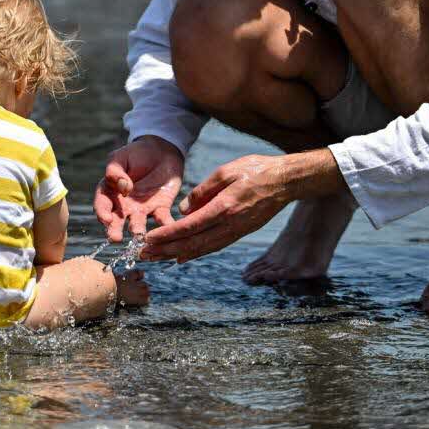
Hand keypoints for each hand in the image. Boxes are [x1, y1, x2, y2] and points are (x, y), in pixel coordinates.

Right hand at [93, 136, 184, 241]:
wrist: (161, 151)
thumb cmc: (136, 153)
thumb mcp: (121, 157)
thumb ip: (115, 171)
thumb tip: (122, 187)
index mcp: (110, 192)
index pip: (102, 205)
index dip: (102, 213)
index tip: (106, 219)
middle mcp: (124, 206)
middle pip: (116, 221)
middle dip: (114, 230)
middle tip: (115, 238)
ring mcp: (142, 209)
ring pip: (138, 224)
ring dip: (138, 231)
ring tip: (139, 235)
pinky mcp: (161, 208)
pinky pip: (163, 219)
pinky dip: (166, 226)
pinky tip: (168, 229)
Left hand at [142, 154, 295, 262]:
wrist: (285, 181)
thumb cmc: (256, 170)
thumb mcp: (226, 171)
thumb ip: (202, 191)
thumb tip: (183, 210)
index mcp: (224, 207)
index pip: (189, 226)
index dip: (167, 235)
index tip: (148, 239)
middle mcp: (229, 225)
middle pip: (192, 243)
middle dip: (165, 251)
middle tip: (143, 255)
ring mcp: (236, 231)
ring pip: (202, 249)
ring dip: (176, 255)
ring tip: (156, 258)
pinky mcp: (240, 233)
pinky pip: (213, 246)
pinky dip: (195, 253)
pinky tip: (181, 257)